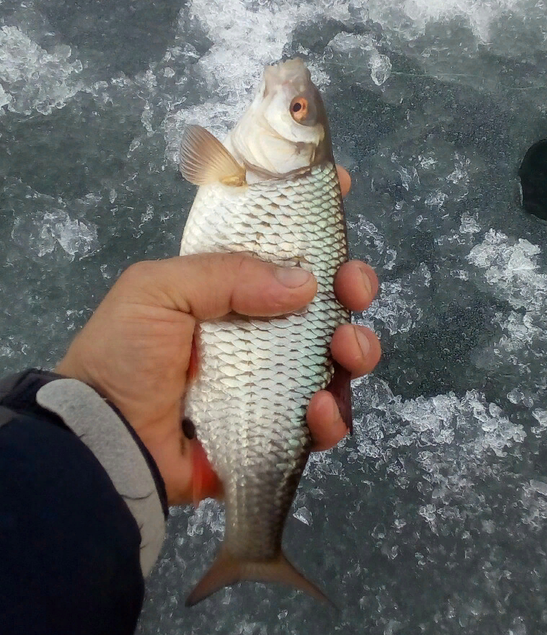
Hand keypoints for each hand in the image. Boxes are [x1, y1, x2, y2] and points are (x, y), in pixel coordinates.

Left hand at [56, 168, 379, 504]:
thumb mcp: (157, 290)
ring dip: (357, 350)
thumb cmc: (121, 357)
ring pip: (337, 360)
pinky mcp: (277, 434)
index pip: (279, 249)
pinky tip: (317, 410)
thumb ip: (227, 274)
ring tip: (344, 352)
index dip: (313, 222)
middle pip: (325, 303)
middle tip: (353, 289)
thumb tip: (306, 283)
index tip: (343, 191)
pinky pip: (321, 423)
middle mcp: (257, 333)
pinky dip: (331, 416)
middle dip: (353, 287)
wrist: (103, 443)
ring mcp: (271, 385)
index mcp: (227, 291)